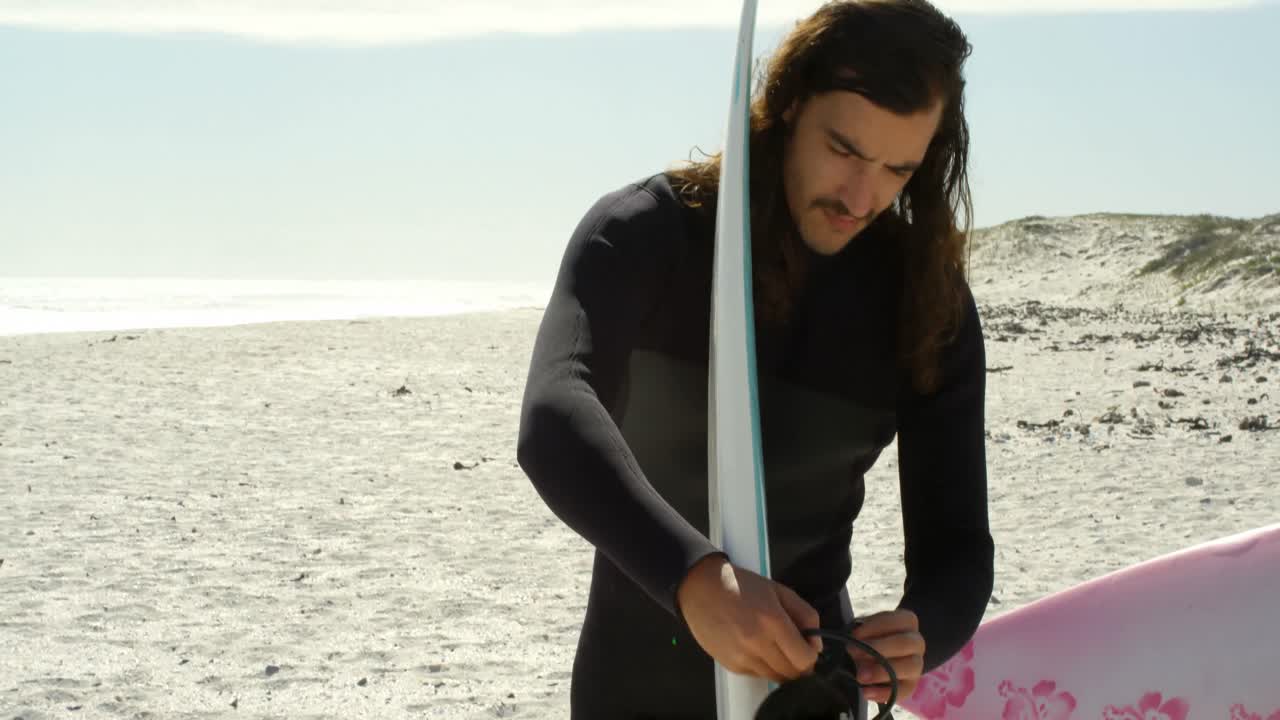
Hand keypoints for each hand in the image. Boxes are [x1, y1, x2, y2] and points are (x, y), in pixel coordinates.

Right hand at [675, 554, 822, 682]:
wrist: (701, 589)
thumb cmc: (741, 586)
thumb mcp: (779, 590)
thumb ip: (806, 615)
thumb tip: (815, 644)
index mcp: (773, 621)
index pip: (805, 659)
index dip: (812, 655)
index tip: (809, 645)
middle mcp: (757, 643)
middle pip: (792, 674)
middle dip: (799, 664)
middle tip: (795, 649)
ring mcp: (742, 657)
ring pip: (776, 678)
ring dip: (782, 667)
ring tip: (775, 647)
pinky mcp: (731, 665)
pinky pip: (757, 675)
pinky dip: (763, 666)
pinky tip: (756, 648)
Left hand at [847, 609, 925, 703]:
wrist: (880, 657)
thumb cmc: (871, 638)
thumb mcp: (866, 629)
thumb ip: (861, 632)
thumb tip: (852, 642)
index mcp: (907, 622)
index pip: (897, 620)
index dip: (874, 626)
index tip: (854, 634)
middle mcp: (916, 642)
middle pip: (905, 642)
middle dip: (878, 648)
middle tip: (853, 653)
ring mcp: (917, 665)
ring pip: (909, 666)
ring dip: (882, 671)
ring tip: (860, 676)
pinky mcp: (911, 685)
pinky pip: (903, 691)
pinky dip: (883, 693)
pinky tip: (866, 692)